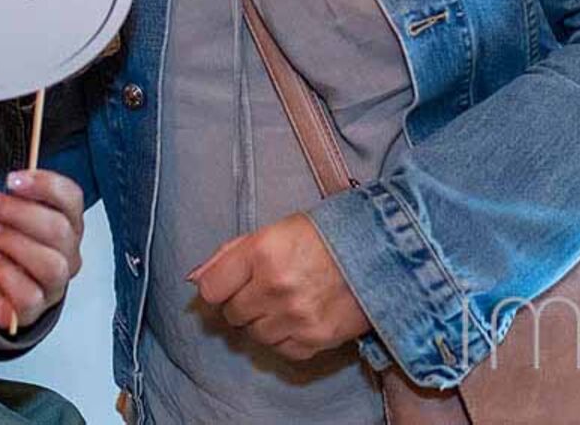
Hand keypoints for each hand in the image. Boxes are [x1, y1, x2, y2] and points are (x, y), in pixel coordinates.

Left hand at [0, 169, 85, 337]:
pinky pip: (30, 295)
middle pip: (59, 230)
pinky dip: (6, 273)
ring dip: (13, 242)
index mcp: (68, 222)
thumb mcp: (5, 210)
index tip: (13, 180)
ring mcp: (55, 284)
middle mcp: (68, 253)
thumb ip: (15, 195)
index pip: (71, 198)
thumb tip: (13, 183)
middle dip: (17, 211)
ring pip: (51, 265)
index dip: (44, 185)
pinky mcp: (34, 309)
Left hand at [188, 212, 372, 360]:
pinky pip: (281, 350)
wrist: (384, 252)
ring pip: (254, 335)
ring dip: (264, 321)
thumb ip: (231, 253)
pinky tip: (300, 317)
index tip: (229, 284)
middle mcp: (275, 286)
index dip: (218, 287)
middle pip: (232, 314)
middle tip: (265, 288)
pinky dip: (286, 338)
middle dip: (242, 303)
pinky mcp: (315, 339)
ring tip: (286, 301)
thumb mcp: (276, 230)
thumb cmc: (328, 236)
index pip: (211, 288)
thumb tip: (195, 278)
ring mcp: (295, 316)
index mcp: (262, 251)